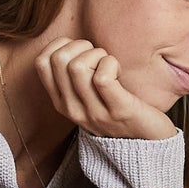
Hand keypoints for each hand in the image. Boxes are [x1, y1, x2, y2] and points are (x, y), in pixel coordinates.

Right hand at [35, 38, 178, 141]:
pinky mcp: (118, 111)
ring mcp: (94, 113)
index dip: (61, 45)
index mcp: (62, 103)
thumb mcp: (86, 96)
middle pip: (59, 60)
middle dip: (80, 46)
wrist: (147, 144)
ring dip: (97, 55)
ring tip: (109, 64)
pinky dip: (111, 64)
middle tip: (98, 57)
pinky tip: (119, 72)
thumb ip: (73, 76)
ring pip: (77, 67)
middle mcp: (73, 110)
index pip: (41, 63)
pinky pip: (103, 78)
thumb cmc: (117, 109)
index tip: (80, 52)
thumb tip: (68, 43)